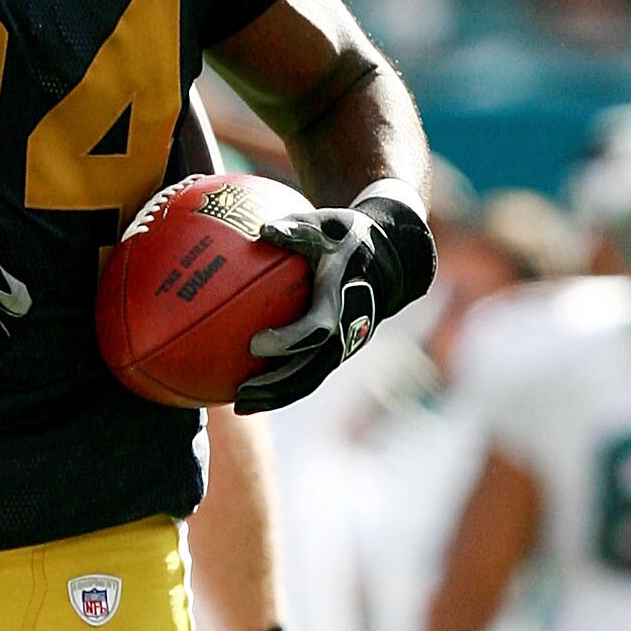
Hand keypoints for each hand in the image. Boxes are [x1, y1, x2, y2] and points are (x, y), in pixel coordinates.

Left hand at [236, 189, 437, 414]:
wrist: (391, 259)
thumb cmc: (349, 238)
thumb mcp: (329, 225)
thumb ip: (299, 227)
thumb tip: (264, 230)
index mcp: (342, 302)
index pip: (316, 329)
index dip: (288, 340)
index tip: (255, 343)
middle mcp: (347, 332)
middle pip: (310, 371)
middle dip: (276, 387)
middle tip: (240, 394)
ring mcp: (344, 347)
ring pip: (308, 381)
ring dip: (275, 396)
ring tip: (238, 404)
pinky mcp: (337, 353)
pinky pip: (308, 376)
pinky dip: (281, 388)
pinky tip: (250, 390)